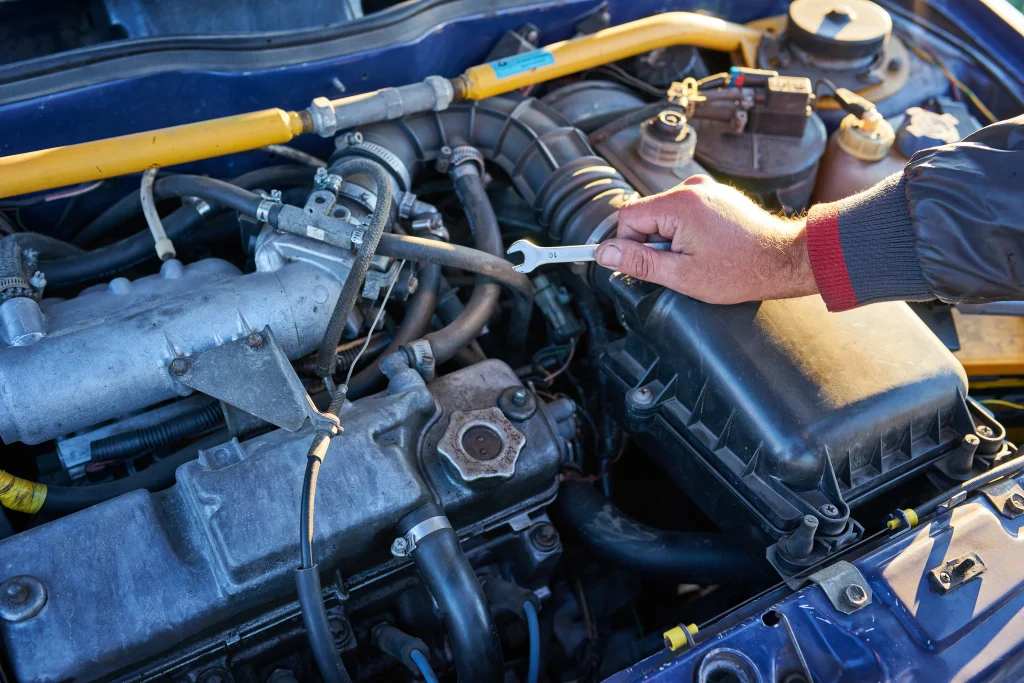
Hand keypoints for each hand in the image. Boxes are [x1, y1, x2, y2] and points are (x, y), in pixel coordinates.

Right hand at [595, 176, 817, 303]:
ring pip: (664, 215)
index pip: (628, 218)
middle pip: (646, 215)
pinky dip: (686, 230)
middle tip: (679, 264)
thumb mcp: (681, 275)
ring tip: (697, 257)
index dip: (629, 245)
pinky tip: (707, 247)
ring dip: (670, 238)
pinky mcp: (715, 195)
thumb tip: (605, 254)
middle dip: (653, 243)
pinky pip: (684, 211)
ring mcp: (705, 189)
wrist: (783, 260)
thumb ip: (639, 262)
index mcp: (679, 204)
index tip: (643, 264)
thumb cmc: (739, 270)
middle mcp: (691, 188)